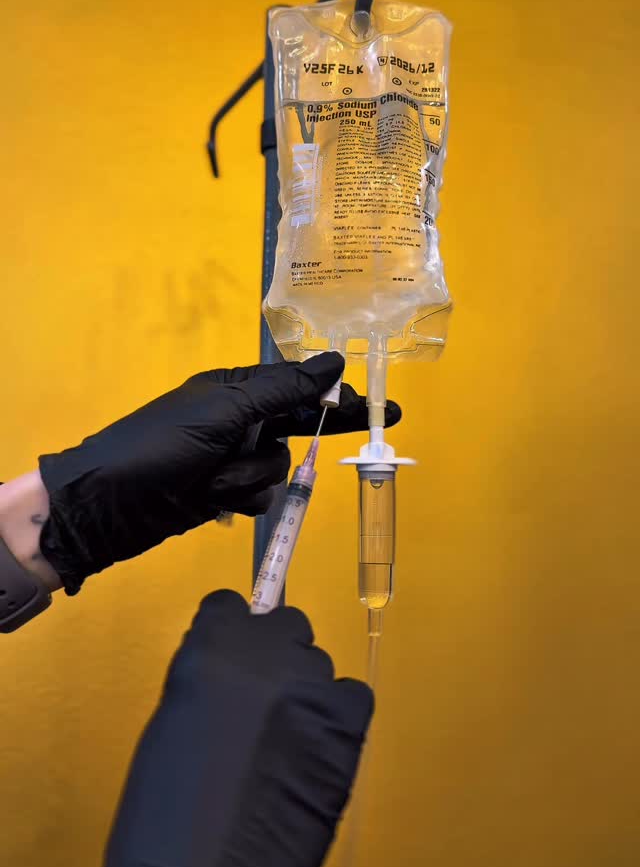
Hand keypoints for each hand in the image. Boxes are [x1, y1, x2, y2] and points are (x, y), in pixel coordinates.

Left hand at [38, 353, 400, 592]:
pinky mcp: (221, 495)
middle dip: (319, 431)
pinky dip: (240, 500)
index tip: (370, 403)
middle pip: (295, 426)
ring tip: (214, 479)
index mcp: (233, 389)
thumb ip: (283, 390)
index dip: (332, 395)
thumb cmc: (160, 446)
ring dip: (251, 476)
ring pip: (276, 468)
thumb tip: (334, 361)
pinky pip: (257, 497)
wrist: (106, 505)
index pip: (296, 387)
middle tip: (371, 430)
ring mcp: (228, 460)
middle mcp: (236, 421)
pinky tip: (213, 501)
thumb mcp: (224, 411)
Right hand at [90, 591, 372, 866]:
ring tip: (283, 747)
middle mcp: (265, 654)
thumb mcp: (170, 723)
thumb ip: (206, 680)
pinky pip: (352, 697)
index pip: (232, 604)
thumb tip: (234, 673)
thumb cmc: (165, 823)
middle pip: (285, 625)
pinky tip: (313, 755)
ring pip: (318, 665)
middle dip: (274, 658)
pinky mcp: (346, 726)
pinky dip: (338, 720)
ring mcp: (310, 686)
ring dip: (305, 694)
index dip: (232, 634)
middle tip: (261, 707)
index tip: (234, 656)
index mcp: (209, 647)